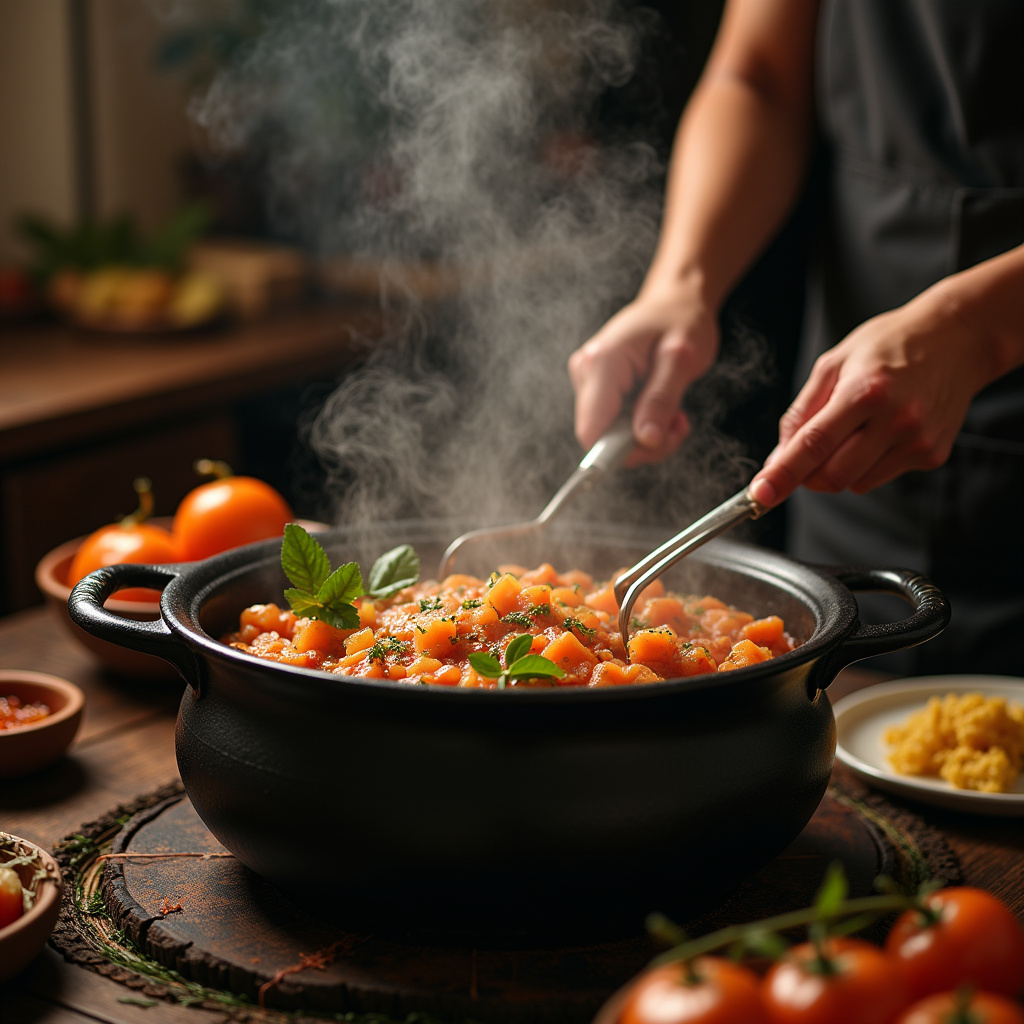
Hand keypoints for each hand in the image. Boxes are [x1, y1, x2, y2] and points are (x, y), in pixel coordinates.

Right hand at [568, 281, 719, 464]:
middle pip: (601, 437)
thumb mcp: (681, 358)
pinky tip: (661, 408)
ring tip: (674, 413)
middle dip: (643, 443)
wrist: (676, 300)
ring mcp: (590, 380)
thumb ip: (661, 399)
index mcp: (602, 362)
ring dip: (646, 436)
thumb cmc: (681, 319)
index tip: (658, 445)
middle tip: (678, 425)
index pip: (591, 430)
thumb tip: (645, 439)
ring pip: (610, 436)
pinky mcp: (598, 387)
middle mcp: (587, 372)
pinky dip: (642, 426)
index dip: (618, 452)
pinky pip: (615, 424)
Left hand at [749, 291, 988, 507]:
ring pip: (854, 483)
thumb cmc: (888, 345)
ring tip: (854, 428)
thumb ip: (801, 413)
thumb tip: (777, 459)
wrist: (958, 338)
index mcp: (865, 391)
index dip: (782, 475)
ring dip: (838, 468)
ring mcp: (917, 441)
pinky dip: (866, 464)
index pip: (813, 445)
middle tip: (805, 453)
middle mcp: (896, 419)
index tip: (759, 495)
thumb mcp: (834, 363)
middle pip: (832, 476)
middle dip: (807, 475)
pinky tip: (880, 431)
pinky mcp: (932, 455)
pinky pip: (879, 477)